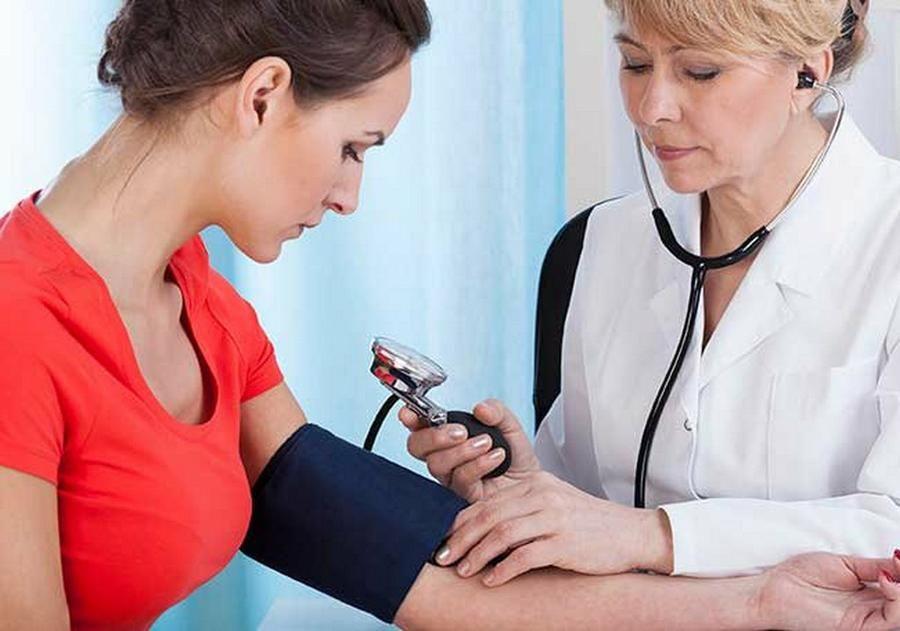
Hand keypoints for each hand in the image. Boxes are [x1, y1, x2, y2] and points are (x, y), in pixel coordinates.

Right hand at [400, 399, 540, 501]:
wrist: (531, 483)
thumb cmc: (515, 456)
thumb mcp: (510, 425)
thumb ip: (496, 411)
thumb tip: (480, 408)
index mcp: (448, 435)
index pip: (418, 426)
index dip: (410, 419)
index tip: (409, 414)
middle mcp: (444, 456)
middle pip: (416, 446)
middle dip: (435, 436)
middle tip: (460, 432)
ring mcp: (450, 477)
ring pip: (436, 464)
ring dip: (462, 451)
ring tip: (487, 443)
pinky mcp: (462, 495)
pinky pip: (460, 479)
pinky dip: (479, 464)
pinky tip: (496, 458)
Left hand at [435, 470, 672, 583]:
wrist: (631, 534)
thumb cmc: (589, 524)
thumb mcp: (553, 504)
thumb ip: (522, 510)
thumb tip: (483, 529)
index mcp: (535, 484)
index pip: (487, 500)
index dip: (460, 521)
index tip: (444, 539)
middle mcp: (542, 496)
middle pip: (489, 515)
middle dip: (461, 538)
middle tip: (443, 557)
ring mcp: (554, 518)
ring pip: (502, 534)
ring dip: (477, 554)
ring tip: (463, 570)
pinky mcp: (565, 542)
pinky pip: (525, 555)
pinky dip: (504, 569)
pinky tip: (492, 580)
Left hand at [759, 551, 899, 629]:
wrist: (773, 591)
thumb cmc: (800, 577)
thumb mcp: (845, 564)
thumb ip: (875, 566)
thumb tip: (899, 560)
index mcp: (869, 592)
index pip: (899, 585)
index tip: (899, 555)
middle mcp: (871, 608)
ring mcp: (866, 620)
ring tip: (897, 566)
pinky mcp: (860, 628)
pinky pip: (889, 620)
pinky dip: (896, 599)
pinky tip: (884, 581)